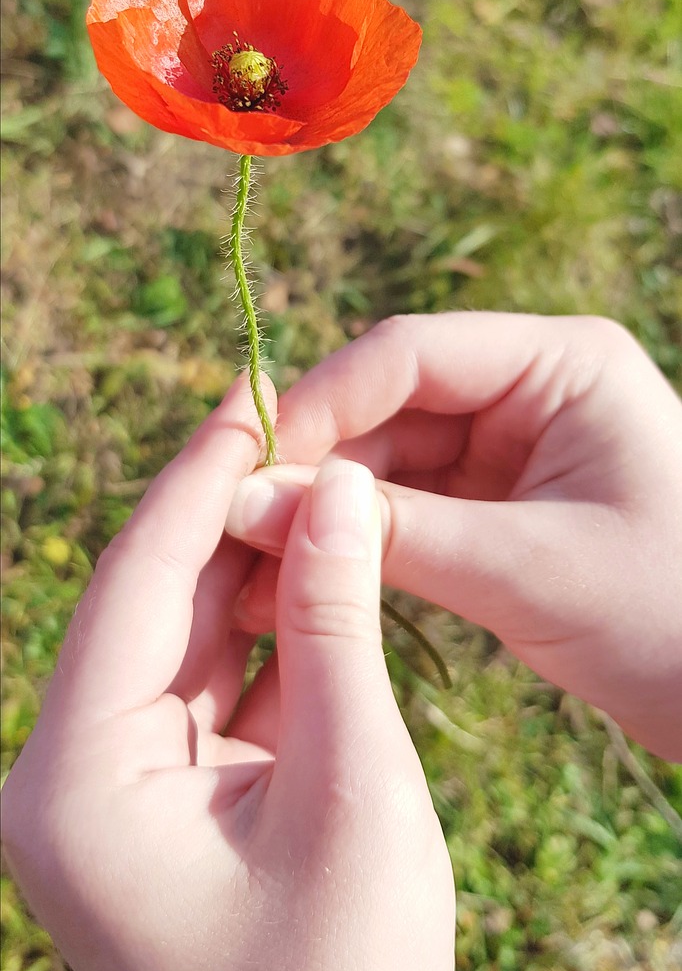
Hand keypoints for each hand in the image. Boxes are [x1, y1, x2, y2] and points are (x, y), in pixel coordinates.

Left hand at [2, 375, 454, 970]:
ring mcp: (111, 790)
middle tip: (300, 431)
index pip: (134, 584)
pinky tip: (315, 578)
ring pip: (184, 638)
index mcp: (73, 780)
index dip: (198, 481)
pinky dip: (266, 636)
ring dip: (255, 570)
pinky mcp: (159, 798)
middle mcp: (68, 775)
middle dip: (231, 517)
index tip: (250, 395)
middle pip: (153, 603)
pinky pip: (208, 687)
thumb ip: (334, 624)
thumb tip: (334, 487)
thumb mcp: (349, 782)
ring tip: (320, 491)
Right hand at [225, 313, 681, 761]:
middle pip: (389, 406)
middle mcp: (532, 389)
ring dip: (327, 516)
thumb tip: (252, 505)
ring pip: (390, 462)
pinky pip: (411, 510)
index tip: (254, 469)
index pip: (411, 353)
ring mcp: (514, 448)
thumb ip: (389, 536)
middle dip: (316, 471)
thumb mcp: (526, 570)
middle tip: (239, 534)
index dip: (323, 404)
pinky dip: (362, 546)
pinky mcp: (501, 506)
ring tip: (256, 575)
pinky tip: (304, 584)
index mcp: (561, 363)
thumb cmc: (671, 617)